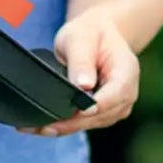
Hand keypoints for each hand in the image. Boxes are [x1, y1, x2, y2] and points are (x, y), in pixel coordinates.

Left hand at [24, 8, 140, 136]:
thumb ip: (81, 62)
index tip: (75, 111)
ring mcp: (115, 107)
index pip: (115, 95)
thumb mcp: (81, 39)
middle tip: (42, 126)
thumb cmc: (90, 33)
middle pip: (100, 115)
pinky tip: (42, 127)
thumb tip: (83, 86)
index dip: (94, 106)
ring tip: (36, 128)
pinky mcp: (101, 113)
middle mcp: (125, 94)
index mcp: (127, 72)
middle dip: (71, 122)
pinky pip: (83, 123)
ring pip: (90, 124)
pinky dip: (64, 125)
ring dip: (64, 127)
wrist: (96, 35)